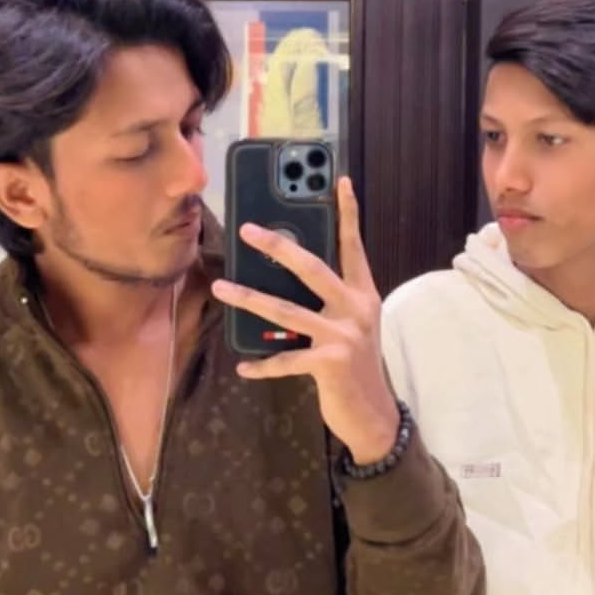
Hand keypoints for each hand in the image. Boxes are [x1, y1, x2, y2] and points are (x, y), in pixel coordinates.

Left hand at [211, 177, 398, 463]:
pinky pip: (285, 360)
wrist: (373, 413)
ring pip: (286, 310)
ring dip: (248, 298)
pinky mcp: (329, 363)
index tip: (340, 181)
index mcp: (362, 292)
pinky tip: (243, 366)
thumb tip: (289, 271)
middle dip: (277, 246)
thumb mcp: (352, 323)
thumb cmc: (355, 362)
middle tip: (247, 230)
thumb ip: (330, 297)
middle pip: (311, 268)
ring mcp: (343, 335)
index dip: (348, 213)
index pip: (354, 245)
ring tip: (221, 287)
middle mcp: (356, 308)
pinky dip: (262, 364)